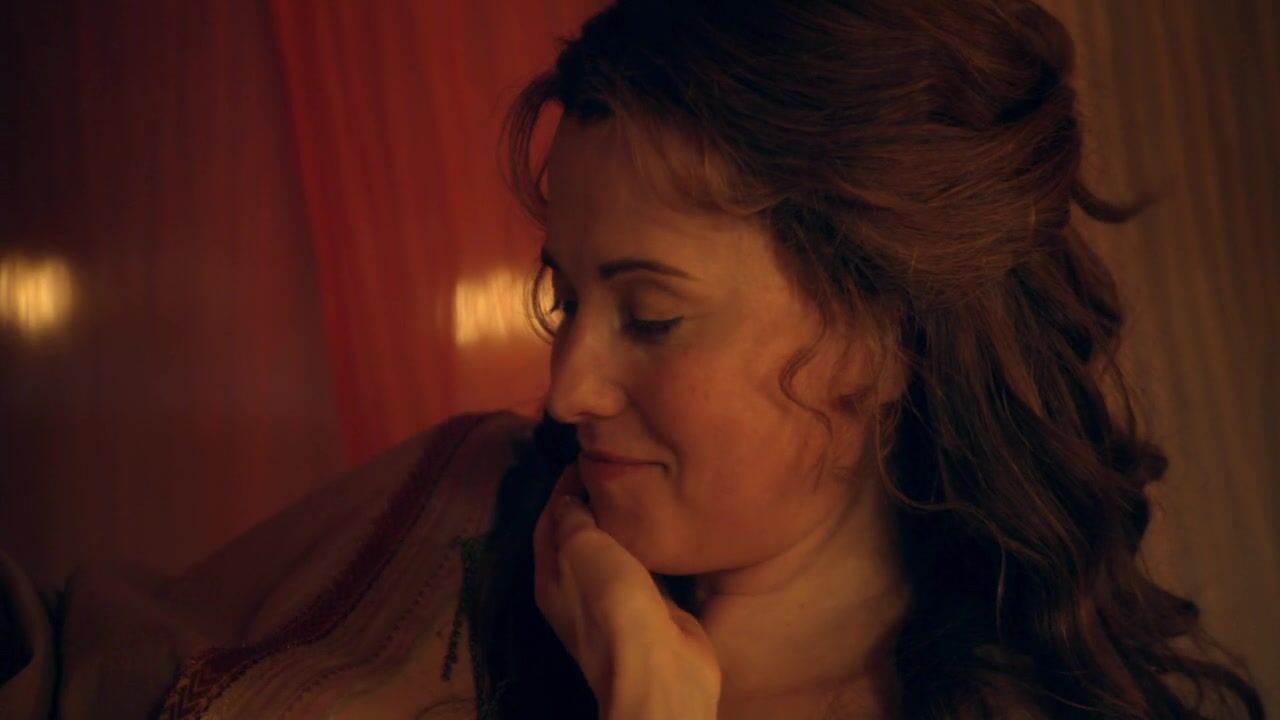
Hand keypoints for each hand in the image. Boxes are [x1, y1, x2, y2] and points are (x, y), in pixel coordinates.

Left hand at [533, 462, 720, 718]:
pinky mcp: (649, 611)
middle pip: (578, 539)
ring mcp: (613, 604)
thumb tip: (568, 500)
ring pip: (612, 555)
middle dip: (591, 505)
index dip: (560, 491)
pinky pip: (643, 570)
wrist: (657, 664)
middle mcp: (575, 593)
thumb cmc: (611, 601)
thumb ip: (573, 519)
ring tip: (638, 491)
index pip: (547, 523)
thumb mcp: (582, 549)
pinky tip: (661, 529)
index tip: (582, 460)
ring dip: (621, 527)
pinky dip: (647, 548)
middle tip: (614, 471)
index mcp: (549, 579)